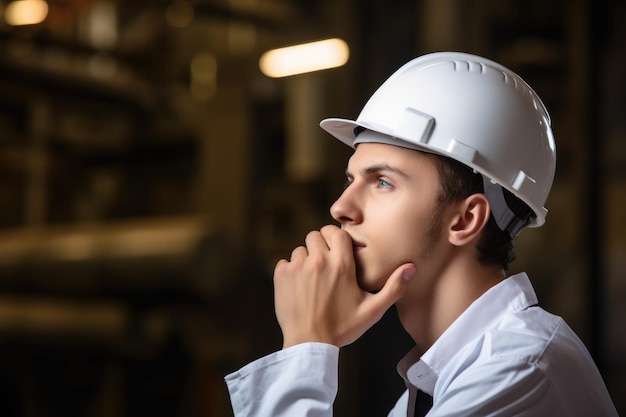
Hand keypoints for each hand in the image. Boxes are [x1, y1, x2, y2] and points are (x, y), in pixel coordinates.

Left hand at [274, 225, 414, 348]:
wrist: (310, 343)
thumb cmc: (342, 328)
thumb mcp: (373, 310)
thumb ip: (393, 287)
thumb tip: (411, 268)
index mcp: (342, 264)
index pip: (338, 232)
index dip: (338, 239)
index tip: (338, 252)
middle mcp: (319, 260)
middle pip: (316, 235)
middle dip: (321, 246)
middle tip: (325, 265)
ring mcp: (298, 267)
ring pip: (300, 249)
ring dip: (305, 259)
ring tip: (312, 279)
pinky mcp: (281, 275)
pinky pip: (285, 262)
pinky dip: (290, 271)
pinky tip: (299, 287)